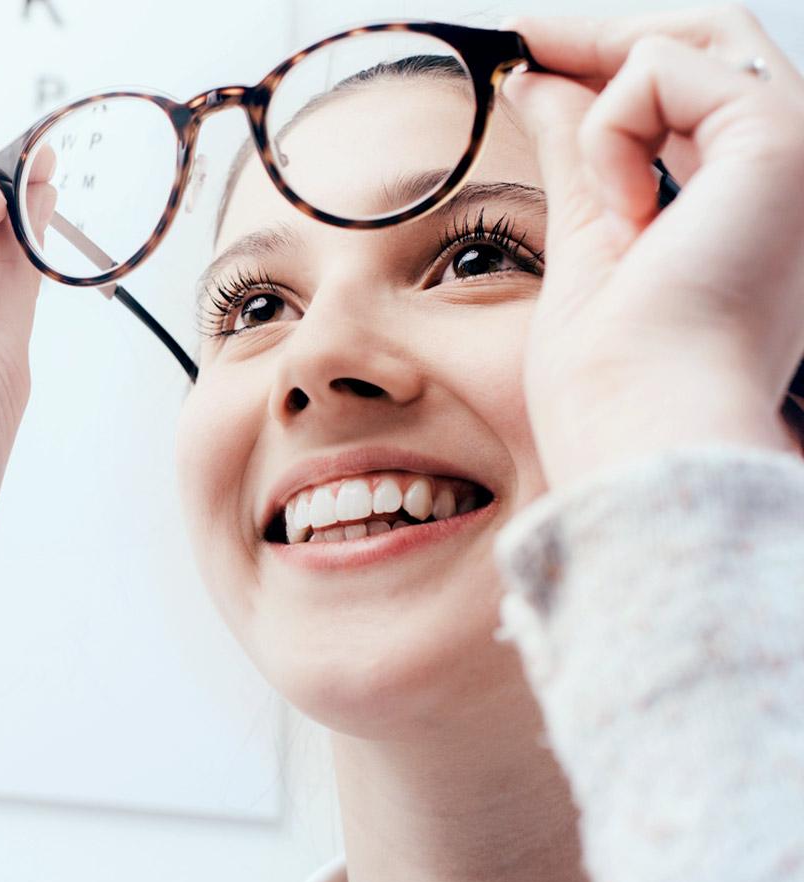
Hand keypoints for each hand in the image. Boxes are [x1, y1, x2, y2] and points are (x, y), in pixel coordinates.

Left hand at [503, 5, 803, 488]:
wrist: (647, 427)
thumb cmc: (619, 377)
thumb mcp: (589, 233)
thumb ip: (577, 152)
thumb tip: (540, 80)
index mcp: (758, 202)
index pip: (699, 84)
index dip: (615, 55)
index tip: (530, 48)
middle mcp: (795, 172)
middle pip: (710, 37)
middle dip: (606, 32)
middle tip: (521, 34)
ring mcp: (797, 152)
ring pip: (695, 37)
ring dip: (606, 82)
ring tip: (589, 186)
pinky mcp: (778, 142)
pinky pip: (663, 72)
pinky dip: (613, 133)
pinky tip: (626, 211)